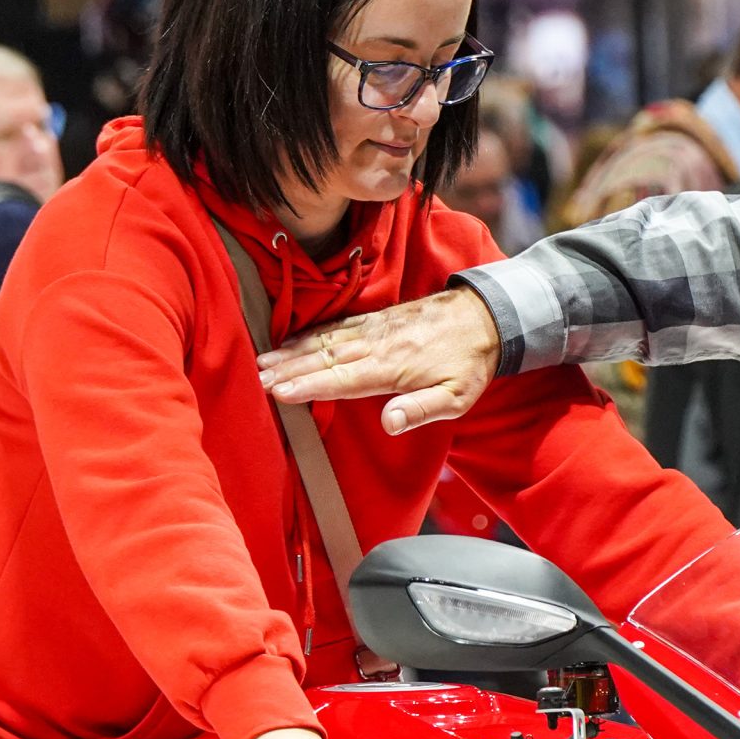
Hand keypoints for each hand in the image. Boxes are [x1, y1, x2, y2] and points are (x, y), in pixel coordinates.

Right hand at [258, 287, 500, 433]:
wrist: (483, 315)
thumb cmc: (469, 363)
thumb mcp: (456, 396)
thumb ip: (421, 409)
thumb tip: (388, 423)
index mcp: (391, 367)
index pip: (341, 379)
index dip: (308, 385)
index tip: (279, 392)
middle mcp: (376, 344)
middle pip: (324, 357)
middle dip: (288, 369)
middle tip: (256, 379)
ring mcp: (373, 328)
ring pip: (325, 340)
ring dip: (291, 351)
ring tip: (262, 361)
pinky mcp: (375, 318)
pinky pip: (336, 324)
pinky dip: (310, 333)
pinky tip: (292, 340)